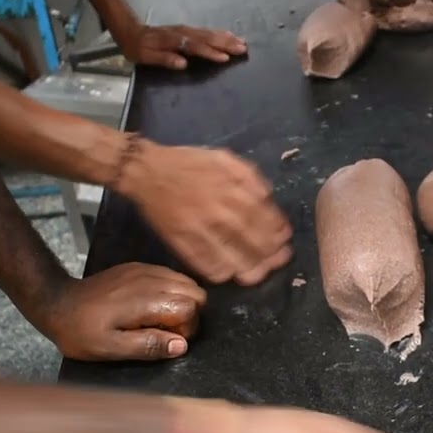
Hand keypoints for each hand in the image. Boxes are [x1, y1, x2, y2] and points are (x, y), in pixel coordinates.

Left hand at [34, 263, 205, 360]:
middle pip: (196, 292)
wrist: (57, 302)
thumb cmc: (81, 331)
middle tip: (165, 330)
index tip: (166, 340)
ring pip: (187, 282)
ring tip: (159, 319)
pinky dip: (172, 291)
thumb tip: (181, 345)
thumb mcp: (110, 348)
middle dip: (190, 314)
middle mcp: (151, 279)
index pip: (191, 308)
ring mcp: (146, 269)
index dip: (186, 329)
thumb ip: (148, 346)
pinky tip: (151, 306)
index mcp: (146, 300)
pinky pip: (171, 275)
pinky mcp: (139, 267)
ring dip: (182, 302)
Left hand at [113, 21, 246, 69]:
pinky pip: (206, 31)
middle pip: (206, 38)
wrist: (130, 29)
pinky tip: (229, 35)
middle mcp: (182, 33)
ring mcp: (186, 29)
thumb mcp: (145, 56)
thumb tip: (183, 63)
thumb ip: (164, 59)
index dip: (209, 52)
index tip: (225, 58)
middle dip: (225, 43)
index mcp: (172, 40)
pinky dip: (219, 33)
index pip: (194, 46)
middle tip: (242, 48)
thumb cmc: (137, 47)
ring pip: (209, 33)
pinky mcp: (188, 29)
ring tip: (242, 42)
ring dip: (226, 38)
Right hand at [119, 142, 292, 284]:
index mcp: (233, 190)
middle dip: (271, 255)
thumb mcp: (225, 159)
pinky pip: (206, 265)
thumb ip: (250, 177)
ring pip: (234, 258)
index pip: (267, 219)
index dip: (279, 233)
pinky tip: (229, 273)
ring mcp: (201, 230)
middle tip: (278, 260)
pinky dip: (221, 272)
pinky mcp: (183, 243)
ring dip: (251, 269)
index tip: (284, 240)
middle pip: (255, 242)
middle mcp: (221, 212)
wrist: (148, 170)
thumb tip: (268, 198)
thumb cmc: (189, 164)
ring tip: (258, 273)